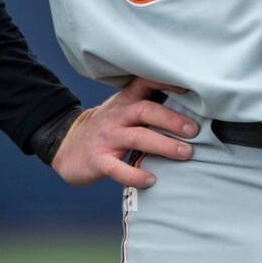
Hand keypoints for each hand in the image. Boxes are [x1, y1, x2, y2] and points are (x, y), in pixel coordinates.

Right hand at [52, 75, 197, 187]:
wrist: (66, 145)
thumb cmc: (107, 128)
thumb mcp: (123, 111)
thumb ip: (148, 107)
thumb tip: (190, 111)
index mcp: (125, 102)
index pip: (144, 83)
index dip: (166, 82)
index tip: (189, 87)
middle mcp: (117, 117)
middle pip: (145, 110)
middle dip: (172, 120)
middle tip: (195, 130)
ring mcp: (107, 138)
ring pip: (137, 137)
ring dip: (164, 145)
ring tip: (186, 153)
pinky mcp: (98, 160)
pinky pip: (118, 169)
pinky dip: (135, 175)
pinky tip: (151, 180)